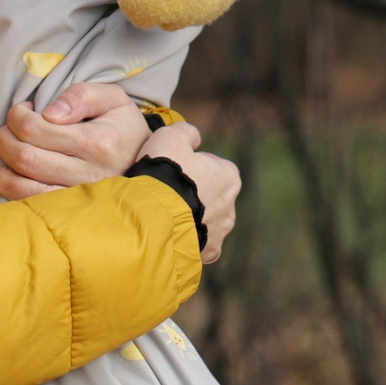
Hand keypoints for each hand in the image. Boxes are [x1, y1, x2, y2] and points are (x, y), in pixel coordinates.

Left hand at [0, 82, 150, 199]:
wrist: (150, 164)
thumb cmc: (123, 126)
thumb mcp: (112, 98)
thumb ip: (82, 95)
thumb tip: (50, 112)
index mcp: (98, 141)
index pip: (37, 129)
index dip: (18, 116)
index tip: (21, 110)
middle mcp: (89, 173)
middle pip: (26, 157)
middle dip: (5, 139)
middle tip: (7, 129)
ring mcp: (80, 197)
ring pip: (25, 186)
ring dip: (1, 167)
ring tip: (1, 150)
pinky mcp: (72, 212)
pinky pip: (32, 204)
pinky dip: (9, 190)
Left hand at [117, 0, 250, 31]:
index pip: (159, 4)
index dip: (136, 1)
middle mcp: (207, 6)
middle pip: (159, 18)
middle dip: (140, 4)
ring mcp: (208, 14)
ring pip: (166, 21)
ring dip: (153, 4)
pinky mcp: (206, 17)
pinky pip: (176, 20)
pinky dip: (166, 6)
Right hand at [138, 121, 239, 262]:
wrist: (154, 217)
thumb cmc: (165, 173)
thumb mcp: (171, 136)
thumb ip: (186, 131)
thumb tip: (193, 136)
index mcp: (229, 176)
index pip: (214, 166)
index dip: (192, 165)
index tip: (175, 167)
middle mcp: (230, 206)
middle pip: (211, 194)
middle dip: (194, 192)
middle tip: (167, 191)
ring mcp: (220, 232)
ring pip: (206, 221)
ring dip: (190, 216)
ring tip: (165, 214)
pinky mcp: (207, 252)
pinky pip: (200, 244)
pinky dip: (188, 239)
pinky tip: (171, 234)